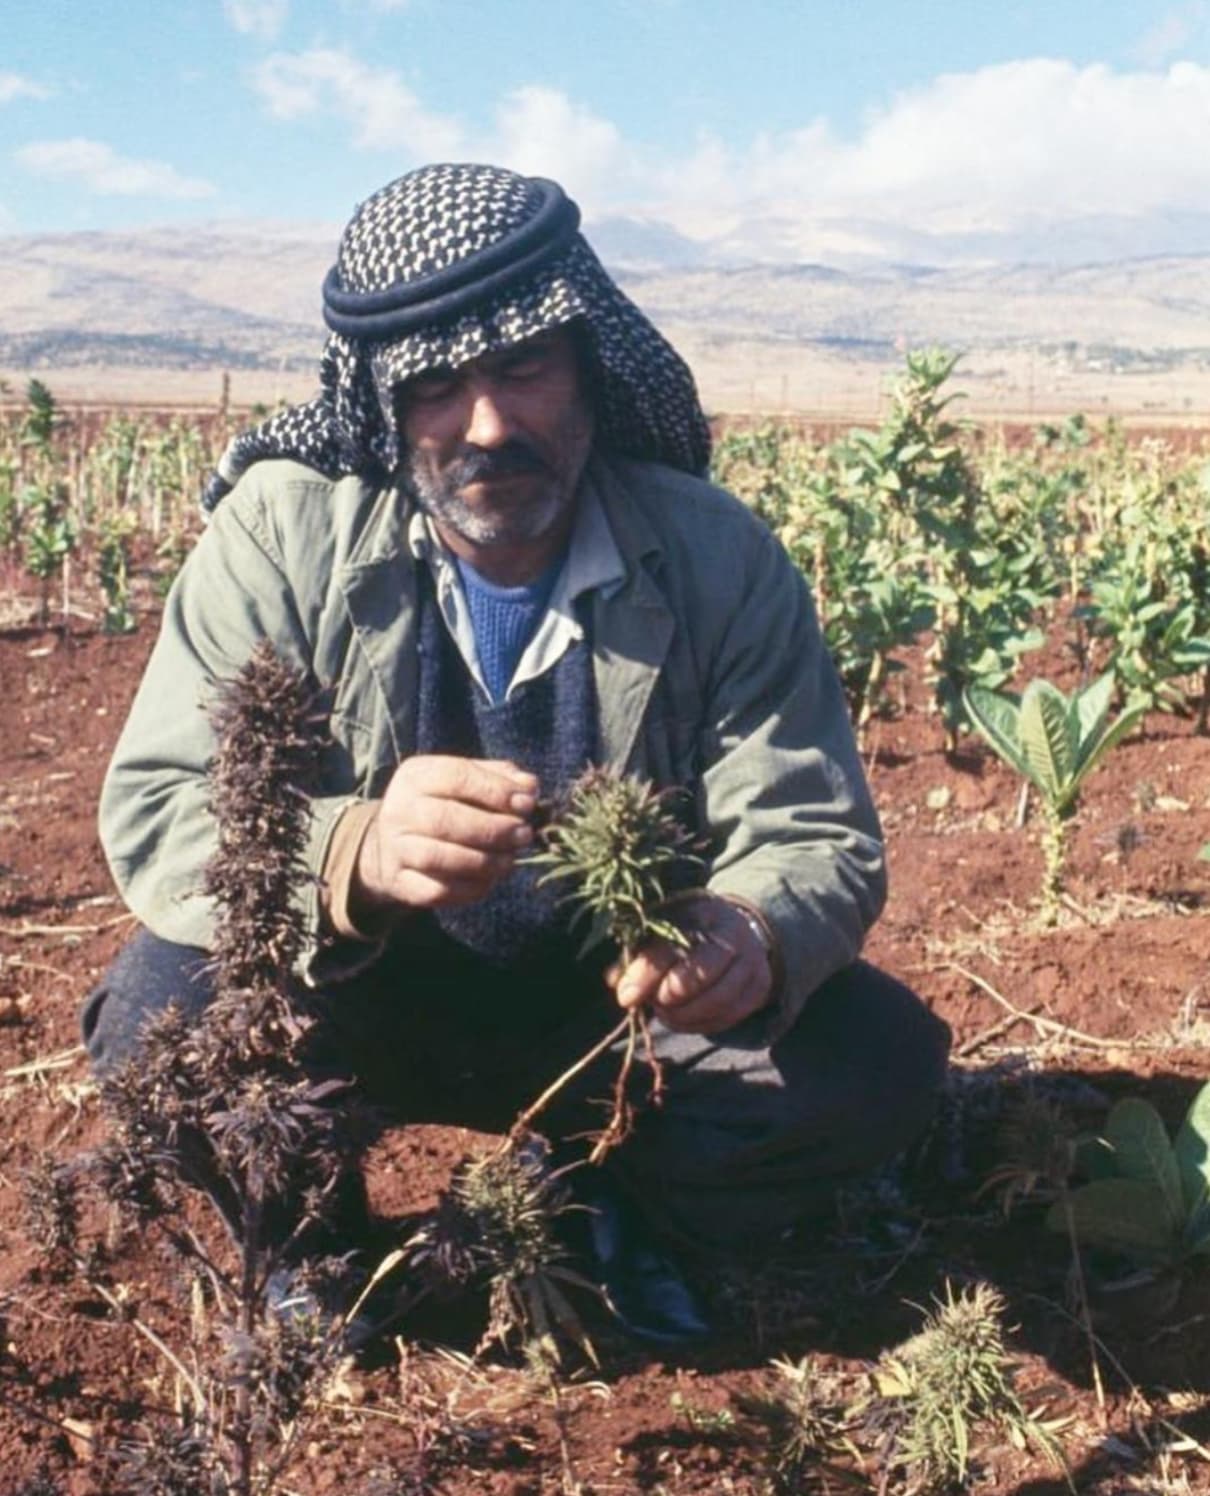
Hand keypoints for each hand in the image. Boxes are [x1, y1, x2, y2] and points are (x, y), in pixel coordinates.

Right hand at [354, 755, 536, 912]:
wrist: (393, 842)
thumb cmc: (442, 804)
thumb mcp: (464, 781)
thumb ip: (497, 777)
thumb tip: (529, 786)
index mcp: (416, 776)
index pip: (455, 777)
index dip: (495, 791)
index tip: (527, 804)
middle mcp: (398, 810)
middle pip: (445, 820)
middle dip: (493, 830)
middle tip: (524, 835)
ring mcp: (395, 849)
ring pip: (439, 858)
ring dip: (484, 862)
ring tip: (510, 860)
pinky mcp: (399, 882)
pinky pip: (436, 891)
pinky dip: (469, 888)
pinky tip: (490, 880)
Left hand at [607, 894, 773, 1035]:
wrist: (735, 931)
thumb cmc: (687, 932)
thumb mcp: (661, 931)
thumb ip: (637, 954)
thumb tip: (615, 981)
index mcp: (701, 910)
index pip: (672, 945)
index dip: (646, 974)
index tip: (625, 997)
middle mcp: (732, 933)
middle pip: (699, 974)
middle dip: (668, 997)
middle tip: (653, 1003)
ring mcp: (751, 960)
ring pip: (717, 1000)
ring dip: (683, 1015)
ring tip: (665, 1011)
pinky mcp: (759, 987)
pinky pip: (728, 1016)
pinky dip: (700, 1024)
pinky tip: (683, 1017)